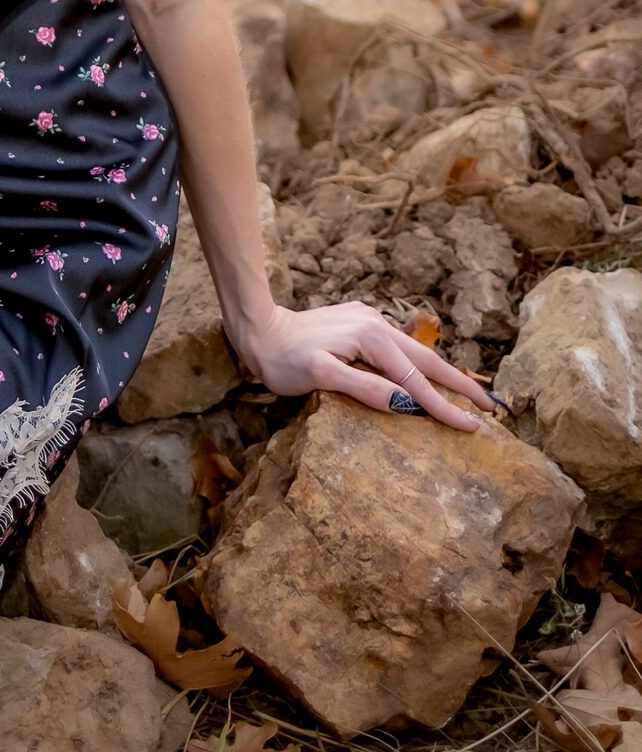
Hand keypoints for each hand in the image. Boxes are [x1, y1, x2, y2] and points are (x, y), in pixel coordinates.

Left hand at [232, 300, 500, 429]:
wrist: (257, 328)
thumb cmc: (283, 358)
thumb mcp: (319, 375)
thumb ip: (362, 387)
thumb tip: (405, 404)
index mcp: (372, 339)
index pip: (417, 382)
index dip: (446, 407)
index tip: (474, 428)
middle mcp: (377, 326)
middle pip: (429, 361)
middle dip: (462, 386)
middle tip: (493, 410)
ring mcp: (370, 323)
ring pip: (417, 353)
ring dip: (444, 375)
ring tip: (471, 396)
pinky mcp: (361, 325)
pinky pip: (401, 350)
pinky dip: (421, 365)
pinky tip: (428, 377)